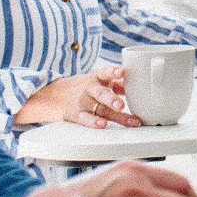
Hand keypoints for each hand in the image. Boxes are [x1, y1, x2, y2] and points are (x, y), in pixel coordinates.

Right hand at [14, 65, 140, 128]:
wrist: (56, 94)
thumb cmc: (87, 87)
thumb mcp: (100, 80)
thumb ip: (119, 83)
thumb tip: (139, 86)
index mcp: (97, 77)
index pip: (106, 72)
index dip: (114, 71)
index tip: (122, 72)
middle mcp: (90, 89)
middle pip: (102, 93)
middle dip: (112, 99)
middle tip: (121, 105)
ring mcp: (83, 102)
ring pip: (99, 109)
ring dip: (114, 115)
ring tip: (124, 117)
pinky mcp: (76, 114)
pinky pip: (85, 119)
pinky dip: (94, 122)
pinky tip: (103, 125)